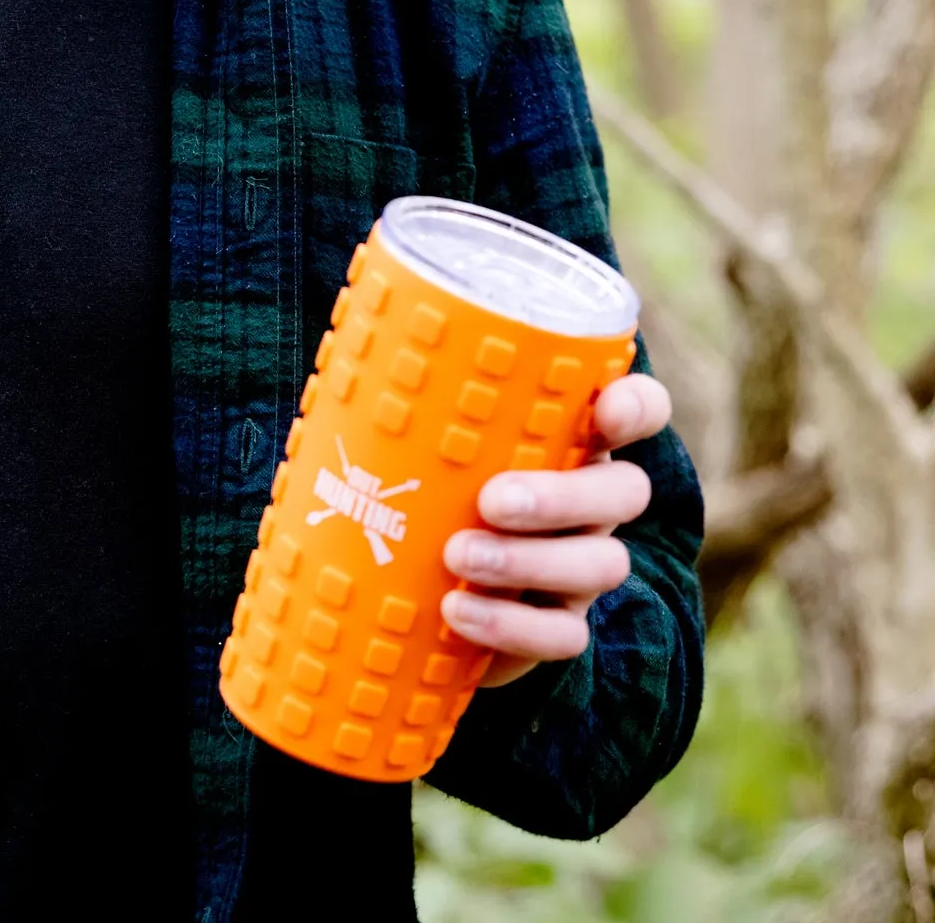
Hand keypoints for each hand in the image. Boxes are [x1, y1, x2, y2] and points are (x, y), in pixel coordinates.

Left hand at [438, 372, 671, 688]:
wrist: (414, 581)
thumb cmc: (422, 477)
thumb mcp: (422, 433)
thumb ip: (412, 398)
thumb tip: (353, 355)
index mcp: (569, 437)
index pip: (636, 410)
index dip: (637, 407)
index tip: (606, 407)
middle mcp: (590, 500)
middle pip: (623, 492)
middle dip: (562, 496)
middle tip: (490, 501)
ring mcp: (582, 565)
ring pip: (601, 564)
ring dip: (528, 562)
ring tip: (457, 557)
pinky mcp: (558, 625)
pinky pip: (563, 634)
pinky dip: (510, 626)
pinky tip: (457, 610)